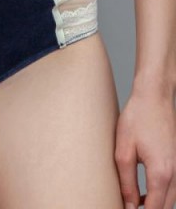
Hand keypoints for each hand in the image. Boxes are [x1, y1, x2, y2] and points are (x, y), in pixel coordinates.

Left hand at [115, 81, 175, 207]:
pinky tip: (143, 191)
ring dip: (155, 204)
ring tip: (133, 202)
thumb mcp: (124, 150)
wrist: (154, 97)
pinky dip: (160, 193)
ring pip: (170, 198)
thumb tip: (128, 204)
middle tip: (128, 208)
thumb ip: (127, 180)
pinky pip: (171, 186)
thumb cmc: (137, 119)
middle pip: (165, 206)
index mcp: (162, 173)